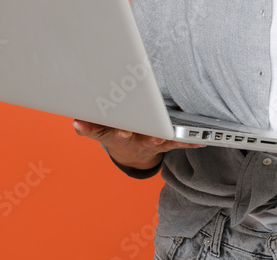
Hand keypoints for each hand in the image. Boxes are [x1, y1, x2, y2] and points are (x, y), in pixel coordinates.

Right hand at [72, 119, 203, 169]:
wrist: (130, 152)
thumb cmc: (115, 133)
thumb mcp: (100, 131)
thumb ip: (88, 127)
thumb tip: (76, 123)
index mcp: (120, 136)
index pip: (117, 135)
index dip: (120, 133)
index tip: (123, 131)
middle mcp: (137, 141)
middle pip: (142, 139)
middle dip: (148, 137)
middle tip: (156, 137)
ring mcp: (152, 143)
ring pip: (162, 141)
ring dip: (169, 140)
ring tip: (179, 138)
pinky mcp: (166, 143)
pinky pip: (178, 143)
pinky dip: (189, 142)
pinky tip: (200, 141)